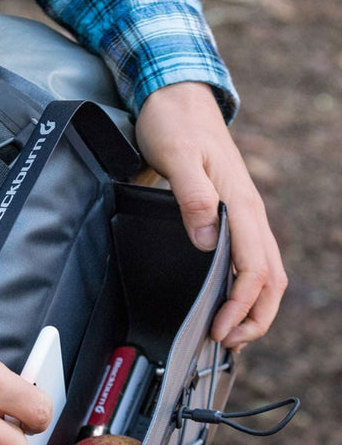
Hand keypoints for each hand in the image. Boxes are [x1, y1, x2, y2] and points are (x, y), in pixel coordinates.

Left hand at [135, 82, 286, 347]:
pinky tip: (227, 302)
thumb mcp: (177, 157)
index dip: (240, 306)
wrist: (177, 100)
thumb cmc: (175, 126)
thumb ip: (193, 197)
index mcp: (242, 205)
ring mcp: (244, 215)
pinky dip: (245, 290)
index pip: (254, 269)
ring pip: (265, 272)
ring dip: (252, 308)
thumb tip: (208, 241)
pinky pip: (249, 260)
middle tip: (226, 344)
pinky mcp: (232, 216)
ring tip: (230, 335)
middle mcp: (250, 213)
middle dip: (254, 317)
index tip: (219, 331)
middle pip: (270, 279)